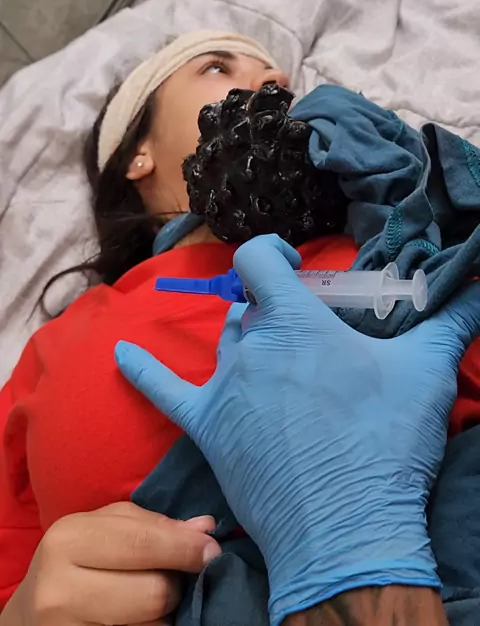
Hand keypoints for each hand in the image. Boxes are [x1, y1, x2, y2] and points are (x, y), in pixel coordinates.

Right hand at [7, 502, 220, 624]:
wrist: (30, 612)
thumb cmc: (75, 558)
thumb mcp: (103, 528)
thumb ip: (153, 525)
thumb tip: (206, 528)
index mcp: (69, 540)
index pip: (143, 543)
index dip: (185, 548)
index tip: (212, 550)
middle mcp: (61, 588)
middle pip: (152, 593)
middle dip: (175, 585)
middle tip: (178, 578)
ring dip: (165, 613)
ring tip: (153, 598)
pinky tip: (143, 620)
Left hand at [116, 235, 479, 625]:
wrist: (346, 528)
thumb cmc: (384, 444)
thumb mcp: (426, 374)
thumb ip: (451, 322)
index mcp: (297, 321)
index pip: (260, 260)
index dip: (268, 251)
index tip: (283, 257)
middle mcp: (253, 345)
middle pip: (249, 307)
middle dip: (273, 311)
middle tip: (306, 337)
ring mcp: (226, 387)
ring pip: (224, 344)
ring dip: (244, 342)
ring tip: (271, 357)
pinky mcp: (210, 428)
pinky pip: (166, 392)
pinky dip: (142, 371)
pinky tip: (120, 354)